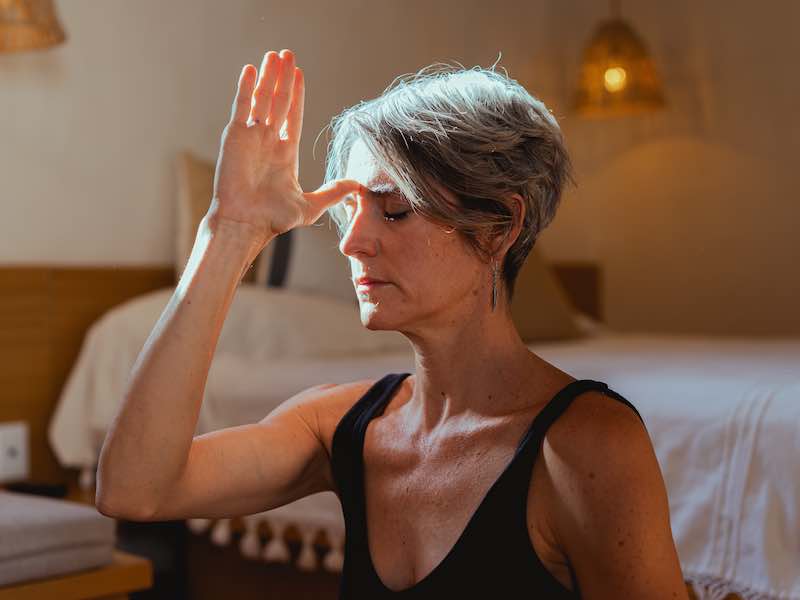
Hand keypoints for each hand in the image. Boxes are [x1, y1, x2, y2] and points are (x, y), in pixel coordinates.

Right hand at [208, 49, 362, 246]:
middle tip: (287, 54)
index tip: (299, 74)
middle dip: (283, 78)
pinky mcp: (235, 136)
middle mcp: (267, 141)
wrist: (247, 223)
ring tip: (274, 54)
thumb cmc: (274, 219)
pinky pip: (242, 106)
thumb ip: (333, 192)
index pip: (293, 116)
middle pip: (278, 101)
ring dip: (268, 76)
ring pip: (262, 99)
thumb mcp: (311, 205)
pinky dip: (246, 87)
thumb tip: (357, 186)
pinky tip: (252, 69)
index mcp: (284, 153)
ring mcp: (251, 137)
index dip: (297, 95)